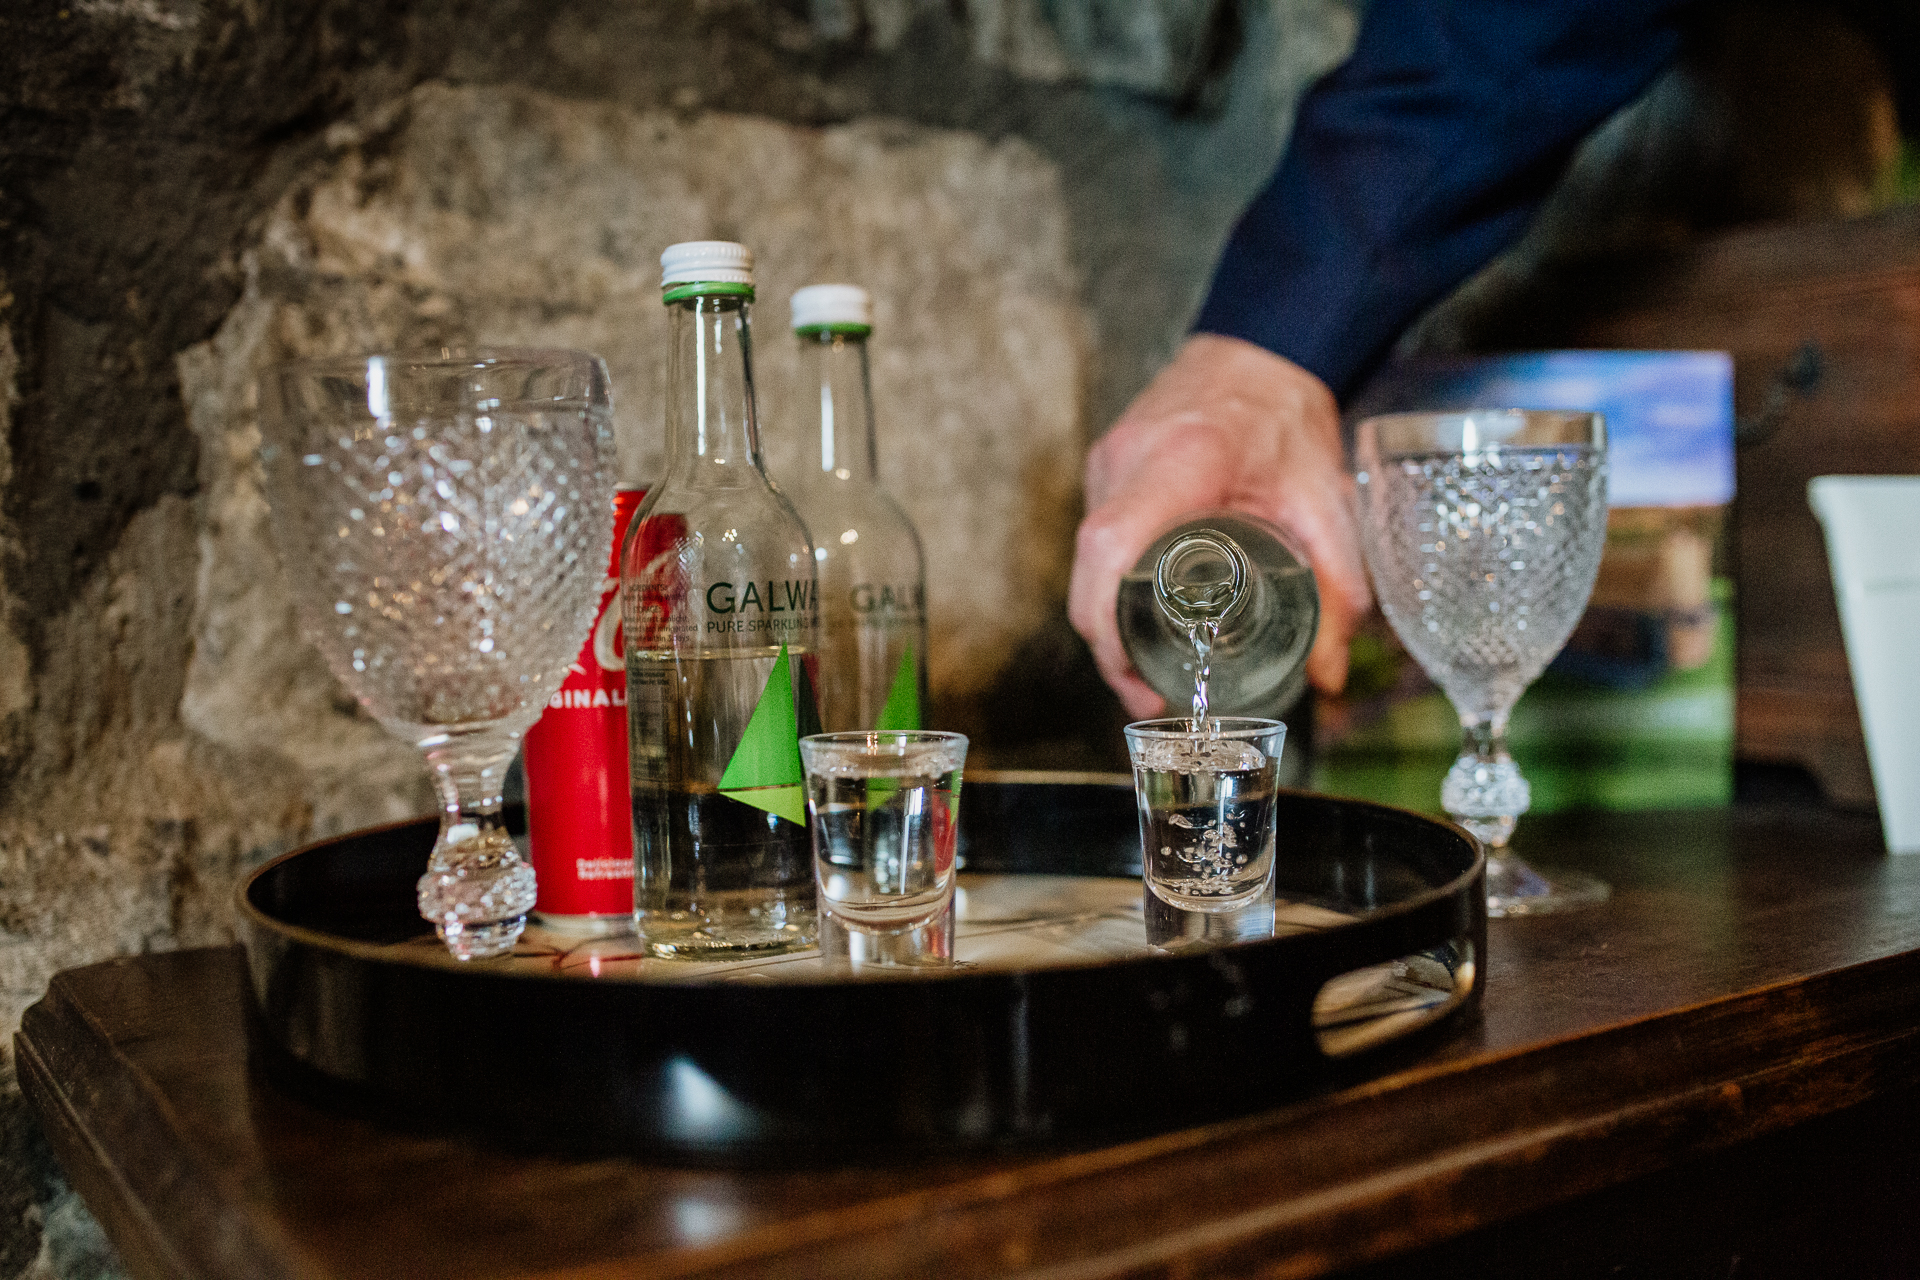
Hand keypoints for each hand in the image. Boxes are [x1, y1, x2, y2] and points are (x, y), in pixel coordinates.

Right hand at [1069, 334, 1371, 717]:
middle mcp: (1131, 458)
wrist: (1261, 350)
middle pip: (1089, 568)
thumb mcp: (1324, 505)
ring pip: (1085, 559)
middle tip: (1148, 695)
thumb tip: (1328, 674)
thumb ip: (1337, 590)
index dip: (1105, 622)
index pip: (1110, 546)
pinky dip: (1110, 585)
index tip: (1133, 677)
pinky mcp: (1104, 466)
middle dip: (1106, 645)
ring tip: (1146, 669)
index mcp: (1185, 460)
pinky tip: (1142, 617)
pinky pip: (1094, 538)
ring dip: (1106, 619)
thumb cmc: (1288, 419)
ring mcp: (1108, 461)